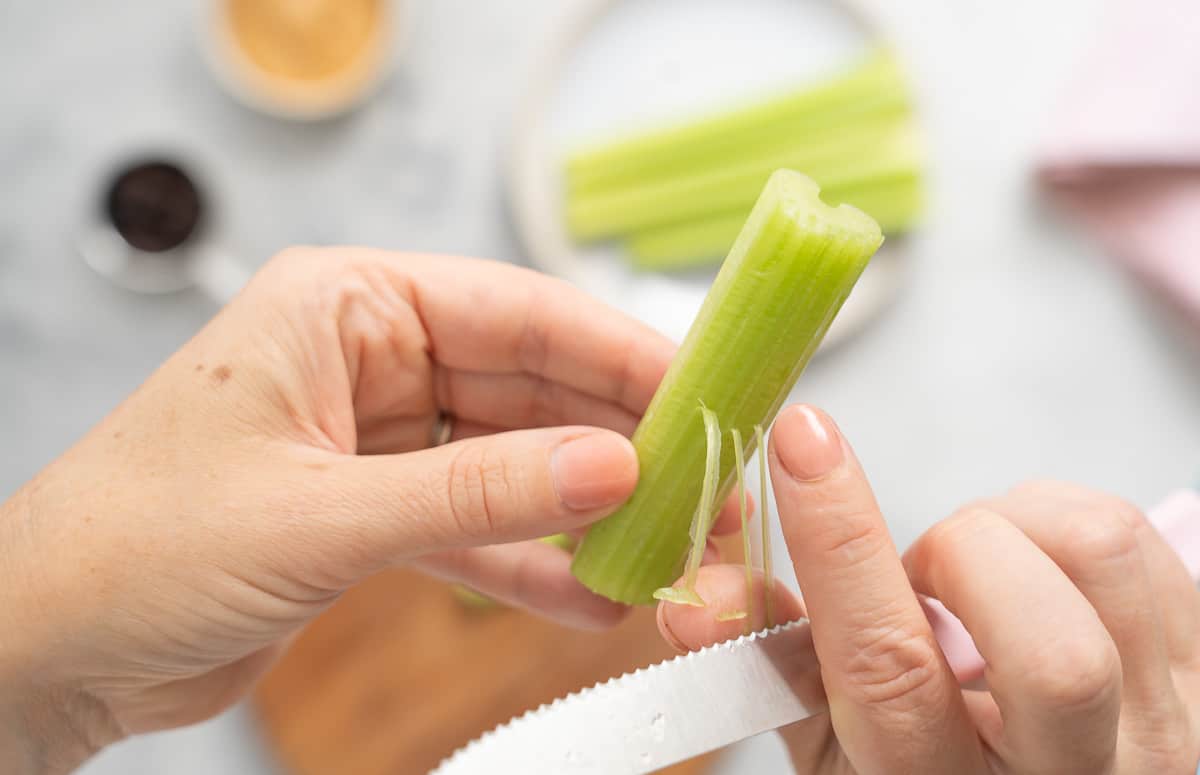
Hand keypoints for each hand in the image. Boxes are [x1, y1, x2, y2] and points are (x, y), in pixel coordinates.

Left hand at [0, 247, 745, 772]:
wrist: (45, 648)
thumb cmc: (134, 548)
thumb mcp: (321, 517)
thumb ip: (477, 494)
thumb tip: (610, 467)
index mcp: (343, 306)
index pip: (513, 310)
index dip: (616, 353)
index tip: (699, 394)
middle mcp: (369, 358)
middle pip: (528, 385)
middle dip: (618, 442)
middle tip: (704, 488)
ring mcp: (379, 436)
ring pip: (514, 460)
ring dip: (586, 509)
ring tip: (670, 548)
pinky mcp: (378, 509)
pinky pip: (480, 524)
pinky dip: (534, 560)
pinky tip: (594, 593)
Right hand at [659, 404, 1199, 773]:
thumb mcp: (836, 756)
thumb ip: (778, 667)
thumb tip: (697, 588)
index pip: (889, 672)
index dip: (837, 542)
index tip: (802, 440)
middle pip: (1047, 643)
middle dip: (958, 552)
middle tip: (925, 578)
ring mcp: (1168, 734)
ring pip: (1104, 555)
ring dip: (1015, 524)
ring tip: (982, 570)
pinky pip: (1150, 543)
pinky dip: (1068, 524)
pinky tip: (1041, 572)